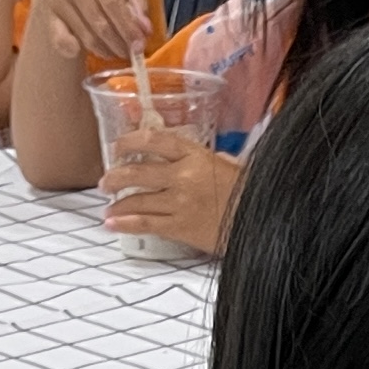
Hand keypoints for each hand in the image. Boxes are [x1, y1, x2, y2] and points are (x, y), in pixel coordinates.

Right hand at [31, 0, 156, 67]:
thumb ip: (138, 3)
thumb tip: (144, 28)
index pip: (112, 1)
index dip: (127, 27)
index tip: (139, 45)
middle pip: (99, 21)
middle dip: (119, 42)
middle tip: (130, 53)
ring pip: (86, 35)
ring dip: (105, 49)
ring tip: (116, 51)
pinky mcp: (46, 13)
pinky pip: (62, 41)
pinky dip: (76, 51)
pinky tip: (91, 51)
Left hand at [105, 128, 243, 254]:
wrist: (261, 222)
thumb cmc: (248, 193)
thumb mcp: (229, 167)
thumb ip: (206, 160)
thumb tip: (191, 158)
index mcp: (196, 155)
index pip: (154, 140)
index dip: (130, 141)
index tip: (117, 146)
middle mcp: (183, 176)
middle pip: (137, 172)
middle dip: (115, 176)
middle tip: (106, 182)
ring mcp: (180, 203)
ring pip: (137, 200)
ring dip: (117, 203)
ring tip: (108, 207)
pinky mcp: (180, 227)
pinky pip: (145, 224)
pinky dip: (124, 224)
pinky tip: (111, 224)